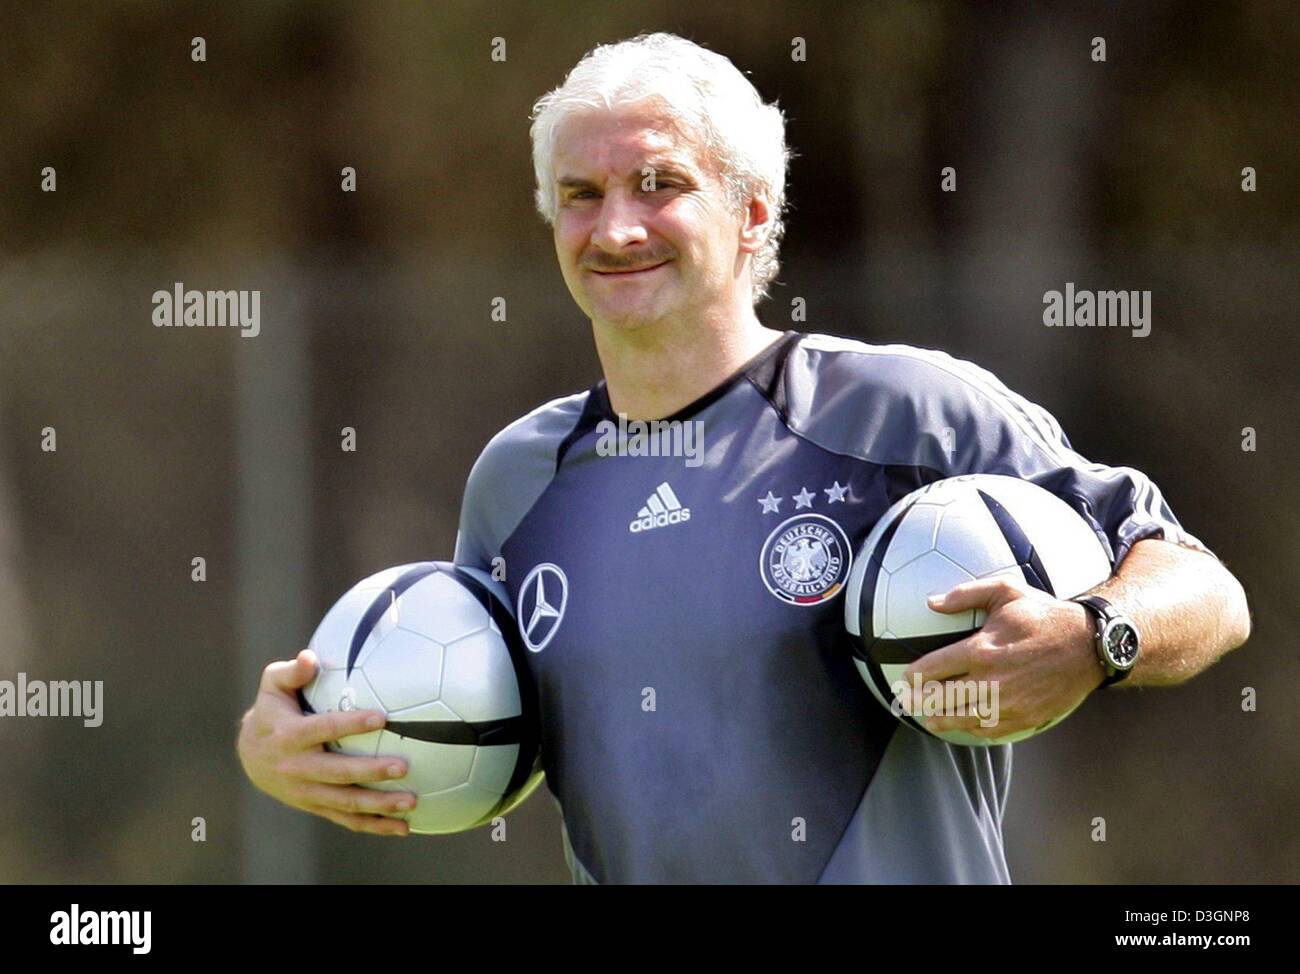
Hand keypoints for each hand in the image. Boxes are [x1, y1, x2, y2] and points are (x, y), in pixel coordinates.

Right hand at [237, 649, 414, 835]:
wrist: (251, 754)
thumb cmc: (273, 709)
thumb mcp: (273, 685)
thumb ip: (292, 671)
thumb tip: (310, 657)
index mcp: (289, 735)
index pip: (323, 729)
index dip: (351, 724)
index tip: (381, 717)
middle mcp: (297, 767)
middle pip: (338, 773)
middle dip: (371, 772)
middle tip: (403, 767)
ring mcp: (307, 792)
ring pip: (346, 803)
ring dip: (380, 805)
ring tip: (412, 802)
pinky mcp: (317, 807)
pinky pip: (347, 819)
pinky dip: (375, 825)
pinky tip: (405, 826)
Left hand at [900, 577, 1103, 738]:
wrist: (1088, 645)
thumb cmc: (1043, 615)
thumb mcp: (1005, 592)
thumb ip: (965, 595)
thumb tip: (931, 602)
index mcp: (981, 650)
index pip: (932, 669)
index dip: (913, 677)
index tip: (904, 679)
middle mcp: (991, 681)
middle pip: (941, 699)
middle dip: (919, 702)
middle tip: (907, 702)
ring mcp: (1008, 703)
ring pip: (961, 719)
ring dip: (939, 720)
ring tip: (928, 718)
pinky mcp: (1024, 718)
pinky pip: (988, 730)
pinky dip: (970, 730)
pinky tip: (962, 725)